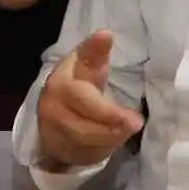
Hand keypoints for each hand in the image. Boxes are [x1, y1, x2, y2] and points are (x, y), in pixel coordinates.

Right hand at [36, 30, 143, 168]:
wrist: (52, 108)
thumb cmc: (76, 81)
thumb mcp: (84, 63)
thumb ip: (95, 51)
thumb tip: (106, 33)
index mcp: (60, 86)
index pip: (84, 102)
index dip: (109, 113)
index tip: (135, 119)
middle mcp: (52, 111)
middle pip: (85, 129)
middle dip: (114, 129)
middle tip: (136, 124)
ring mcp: (53, 134)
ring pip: (86, 144)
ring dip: (111, 139)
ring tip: (127, 130)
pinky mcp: (59, 151)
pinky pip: (85, 156)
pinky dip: (103, 150)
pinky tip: (114, 140)